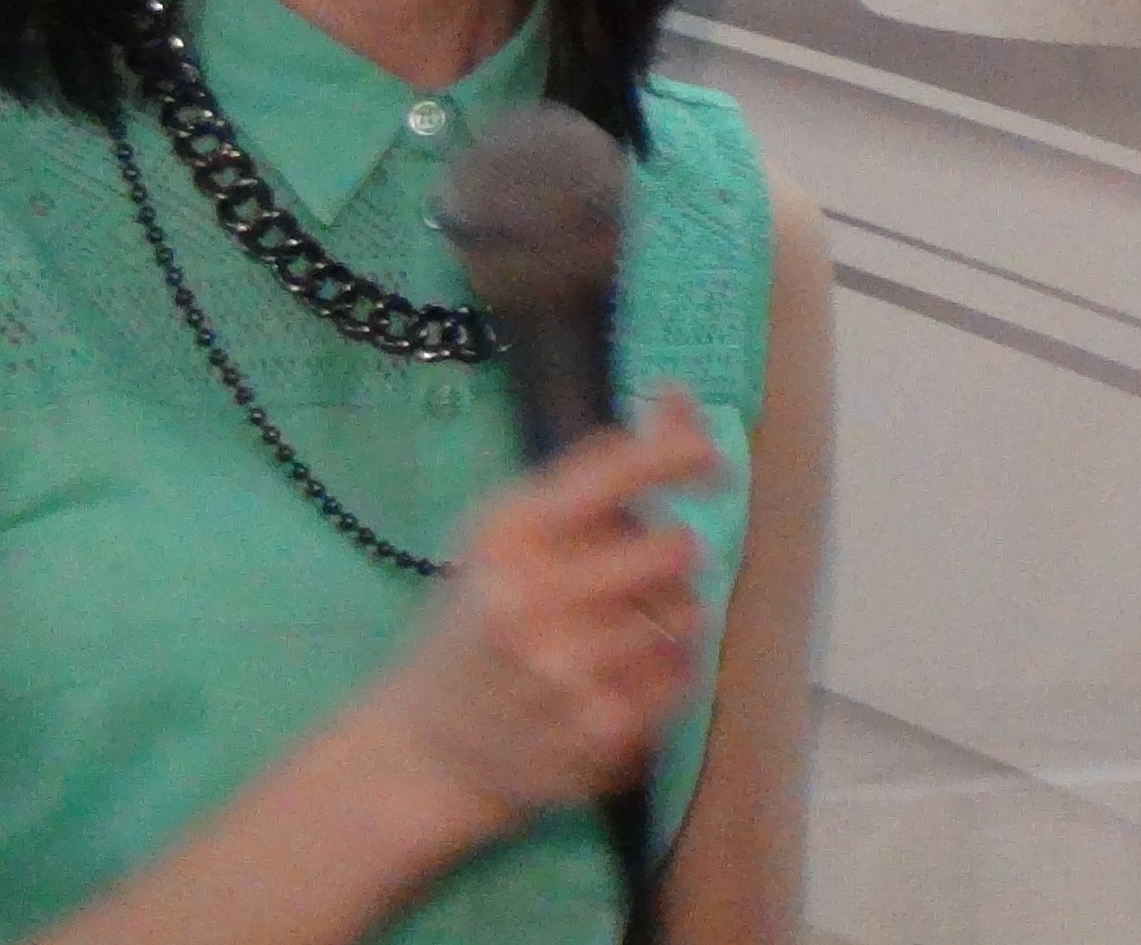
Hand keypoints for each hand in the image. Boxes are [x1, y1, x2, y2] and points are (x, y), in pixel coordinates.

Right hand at [356, 392, 722, 829]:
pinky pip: (682, 674)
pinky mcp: (597, 727)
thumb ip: (595, 472)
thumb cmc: (479, 620)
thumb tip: (679, 393)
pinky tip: (616, 676)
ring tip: (620, 630)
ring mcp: (566, 667)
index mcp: (509, 533)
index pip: (616, 469)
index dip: (680, 454)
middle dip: (672, 556)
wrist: (429, 747)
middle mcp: (534, 596)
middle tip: (643, 573)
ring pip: (687, 614)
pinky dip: (664, 670)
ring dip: (669, 616)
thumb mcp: (510, 535)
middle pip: (675, 548)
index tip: (711, 463)